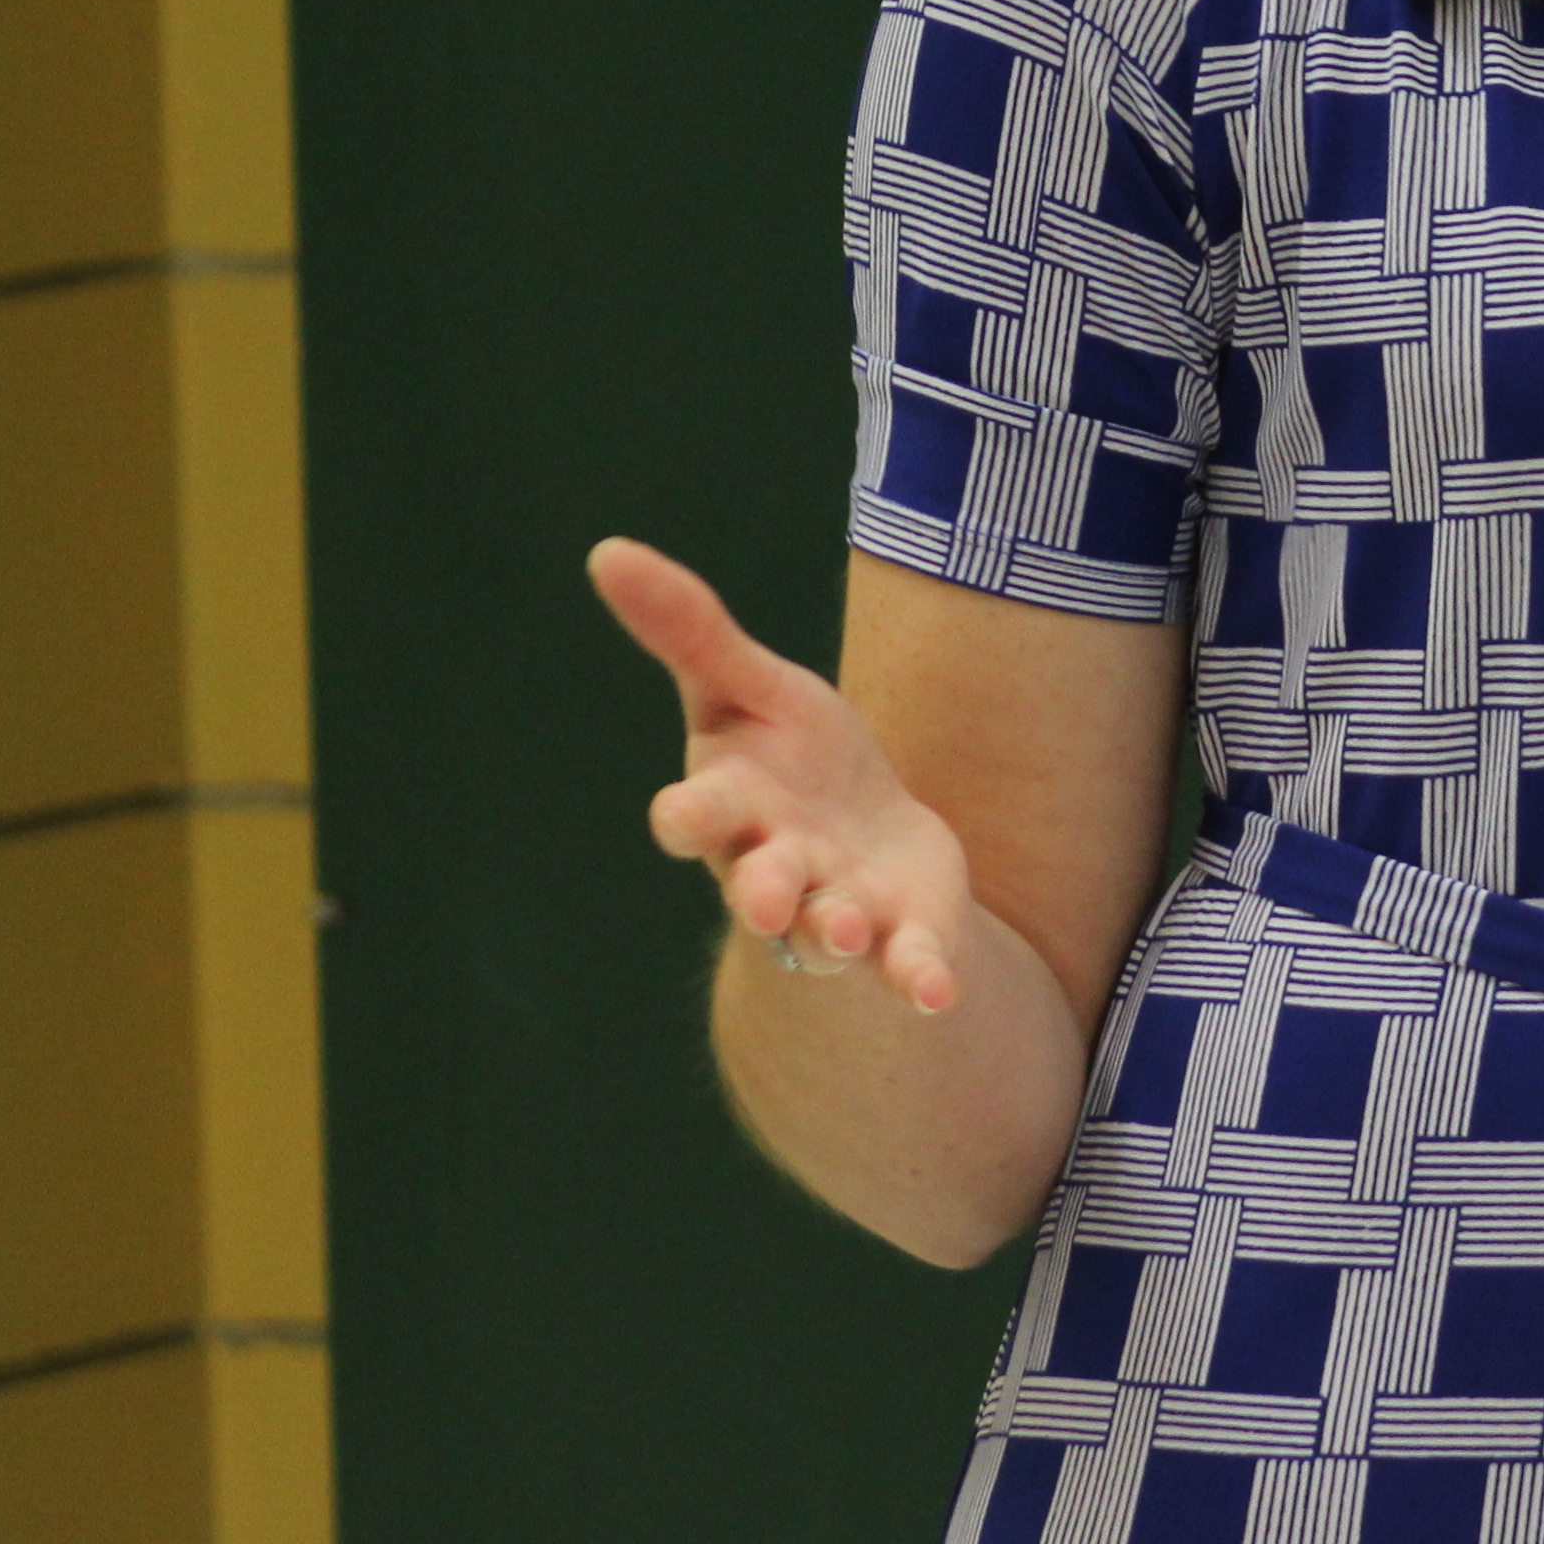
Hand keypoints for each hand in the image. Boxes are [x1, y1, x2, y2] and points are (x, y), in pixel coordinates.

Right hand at [591, 536, 978, 1012]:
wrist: (868, 832)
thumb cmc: (790, 755)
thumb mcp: (749, 686)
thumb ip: (688, 631)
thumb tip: (605, 549)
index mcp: (733, 806)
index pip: (697, 816)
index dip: (688, 816)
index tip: (678, 816)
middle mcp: (776, 867)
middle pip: (759, 884)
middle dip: (761, 889)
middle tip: (765, 896)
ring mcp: (837, 907)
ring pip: (825, 932)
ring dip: (834, 933)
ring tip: (847, 931)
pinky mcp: (899, 934)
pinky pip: (906, 964)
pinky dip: (918, 977)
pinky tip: (937, 994)